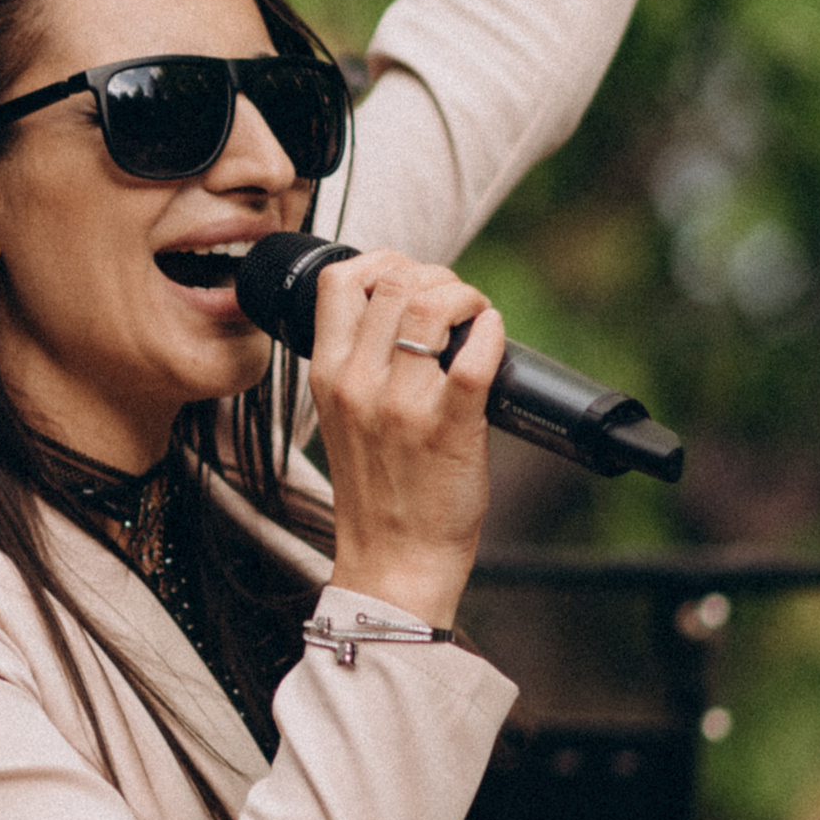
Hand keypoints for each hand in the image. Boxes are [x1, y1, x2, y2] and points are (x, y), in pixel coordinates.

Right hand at [306, 249, 499, 627]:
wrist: (394, 558)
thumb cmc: (376, 489)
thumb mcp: (342, 415)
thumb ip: (357, 362)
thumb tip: (404, 307)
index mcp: (326, 374)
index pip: (338, 282)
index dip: (380, 261)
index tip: (408, 275)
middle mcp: (357, 383)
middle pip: (391, 282)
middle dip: (433, 274)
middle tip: (454, 298)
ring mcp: (401, 404)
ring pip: (431, 306)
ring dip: (463, 294)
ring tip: (475, 312)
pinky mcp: (448, 427)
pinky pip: (474, 354)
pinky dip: (491, 329)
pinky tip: (494, 333)